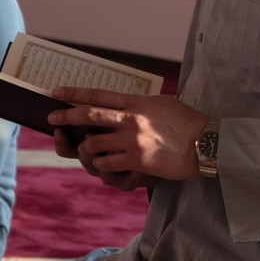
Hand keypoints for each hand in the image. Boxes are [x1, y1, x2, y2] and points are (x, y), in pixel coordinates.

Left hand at [49, 87, 208, 181]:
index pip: (98, 95)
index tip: (55, 93)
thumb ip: (141, 104)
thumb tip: (126, 102)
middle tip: (52, 120)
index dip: (74, 94)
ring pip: (93, 144)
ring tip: (87, 154)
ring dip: (86, 151)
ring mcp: (132, 140)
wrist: (207, 143)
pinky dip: (102, 167)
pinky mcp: (137, 160)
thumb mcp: (162, 104)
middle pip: (89, 115)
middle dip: (66, 117)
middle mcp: (131, 118)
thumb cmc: (187, 123)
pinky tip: (105, 167)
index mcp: (136, 102)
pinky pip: (107, 164)